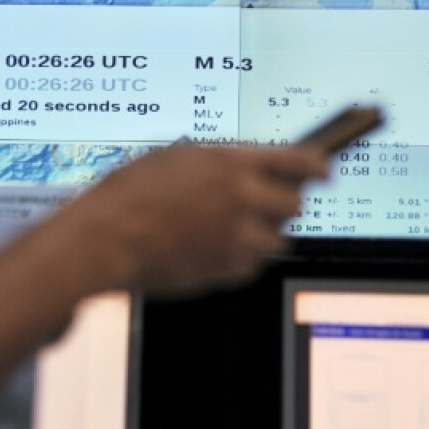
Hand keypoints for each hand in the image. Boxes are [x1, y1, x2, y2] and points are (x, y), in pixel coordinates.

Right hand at [72, 141, 330, 296]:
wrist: (103, 239)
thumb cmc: (129, 193)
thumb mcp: (179, 157)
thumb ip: (222, 161)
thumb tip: (250, 165)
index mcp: (233, 164)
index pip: (300, 161)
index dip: (319, 165)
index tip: (324, 170)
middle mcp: (243, 200)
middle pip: (295, 205)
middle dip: (285, 203)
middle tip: (266, 202)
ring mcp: (237, 238)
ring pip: (277, 239)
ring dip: (264, 233)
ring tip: (233, 227)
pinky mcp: (225, 271)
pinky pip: (251, 265)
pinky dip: (241, 258)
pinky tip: (213, 247)